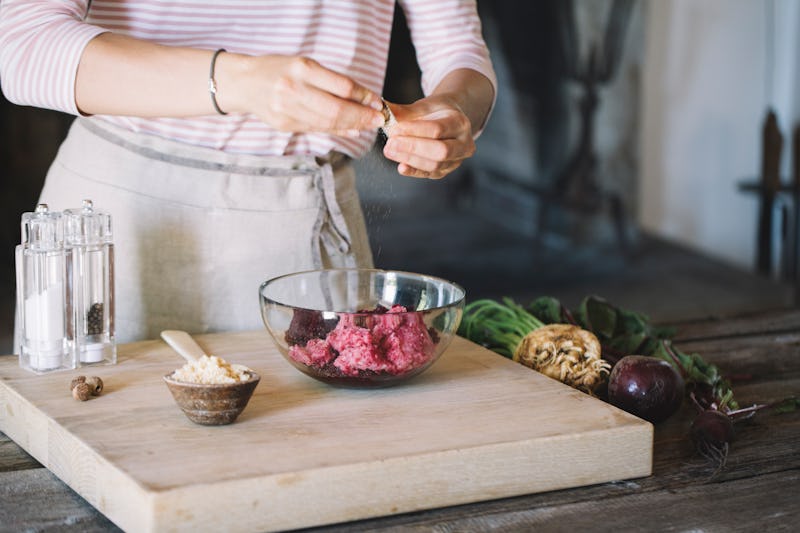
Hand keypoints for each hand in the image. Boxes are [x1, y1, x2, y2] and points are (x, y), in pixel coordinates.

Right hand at [221, 54, 384, 134]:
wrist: (245, 83)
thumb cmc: (280, 70)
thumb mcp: (305, 65)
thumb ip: (333, 82)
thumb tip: (364, 100)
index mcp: (302, 69)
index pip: (342, 87)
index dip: (363, 97)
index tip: (378, 102)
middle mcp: (293, 90)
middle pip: (336, 109)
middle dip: (361, 116)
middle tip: (378, 119)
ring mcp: (287, 110)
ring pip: (327, 123)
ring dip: (352, 126)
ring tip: (367, 125)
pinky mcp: (284, 125)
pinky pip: (316, 130)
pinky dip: (336, 131)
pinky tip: (350, 130)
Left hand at [381, 96, 475, 178]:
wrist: (448, 122)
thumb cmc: (435, 113)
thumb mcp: (423, 107)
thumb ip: (403, 111)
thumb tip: (379, 108)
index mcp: (460, 123)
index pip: (437, 129)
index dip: (414, 131)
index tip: (394, 129)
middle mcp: (464, 143)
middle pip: (440, 151)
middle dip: (413, 148)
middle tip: (391, 143)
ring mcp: (457, 160)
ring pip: (435, 165)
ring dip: (410, 159)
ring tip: (390, 151)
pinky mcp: (445, 171)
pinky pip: (429, 174)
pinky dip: (414, 171)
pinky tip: (400, 167)